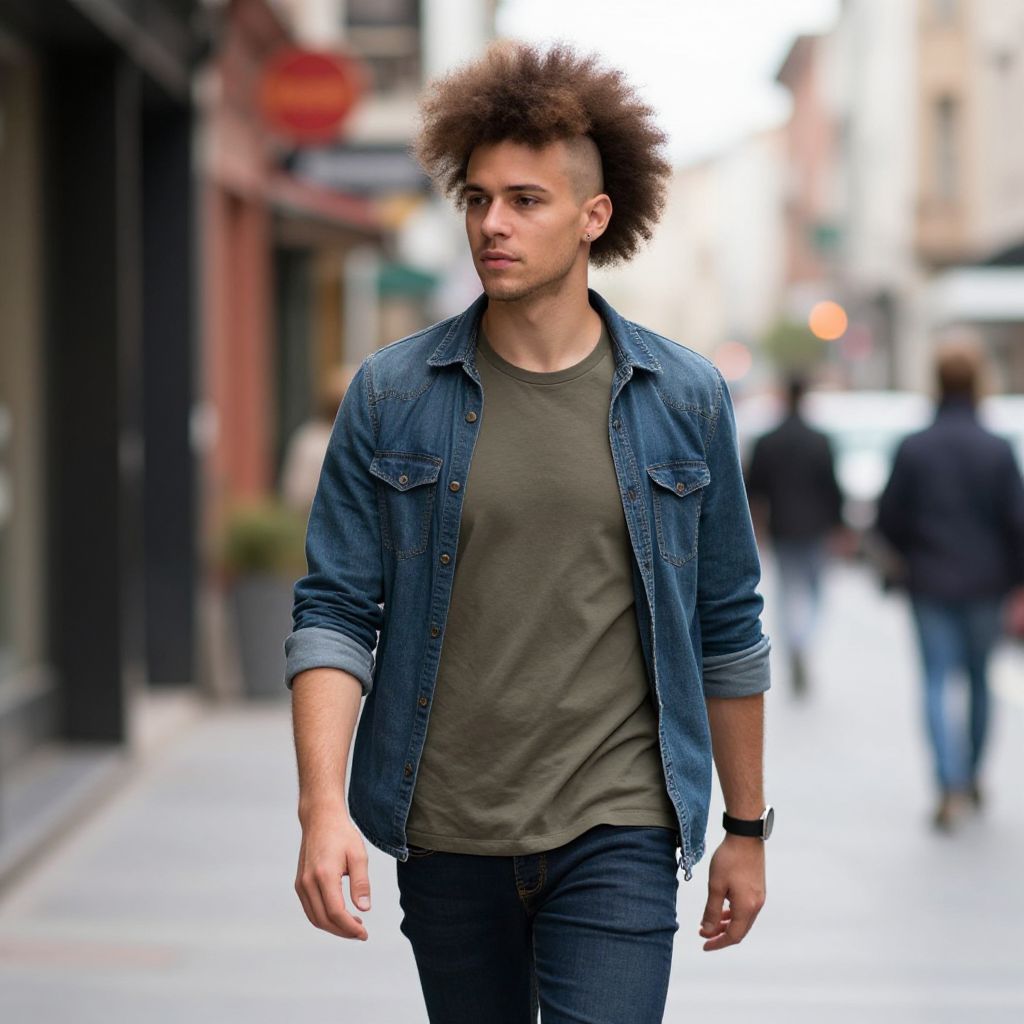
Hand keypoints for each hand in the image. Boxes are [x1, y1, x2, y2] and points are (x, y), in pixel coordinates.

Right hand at [295, 806, 371, 940]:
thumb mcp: (358, 855)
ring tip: (352, 925)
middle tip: (361, 933)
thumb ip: (361, 883)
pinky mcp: (299, 883)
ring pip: (315, 918)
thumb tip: (364, 908)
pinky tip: (339, 915)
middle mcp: (308, 882)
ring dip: (333, 927)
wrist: (320, 819)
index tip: (364, 934)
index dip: (350, 928)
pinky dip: (324, 918)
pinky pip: (310, 909)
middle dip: (343, 931)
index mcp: (324, 875)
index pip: (336, 912)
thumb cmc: (342, 834)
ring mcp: (301, 884)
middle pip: (324, 920)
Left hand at [699, 835, 765, 950]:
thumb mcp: (716, 886)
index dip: (718, 943)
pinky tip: (722, 908)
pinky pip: (746, 909)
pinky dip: (733, 913)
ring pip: (743, 920)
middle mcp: (756, 906)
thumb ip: (712, 911)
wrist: (745, 837)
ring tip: (710, 922)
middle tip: (704, 934)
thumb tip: (707, 931)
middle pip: (740, 930)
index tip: (704, 945)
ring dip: (727, 924)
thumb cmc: (729, 860)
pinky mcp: (758, 889)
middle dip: (721, 935)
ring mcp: (759, 897)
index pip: (733, 936)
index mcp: (747, 908)